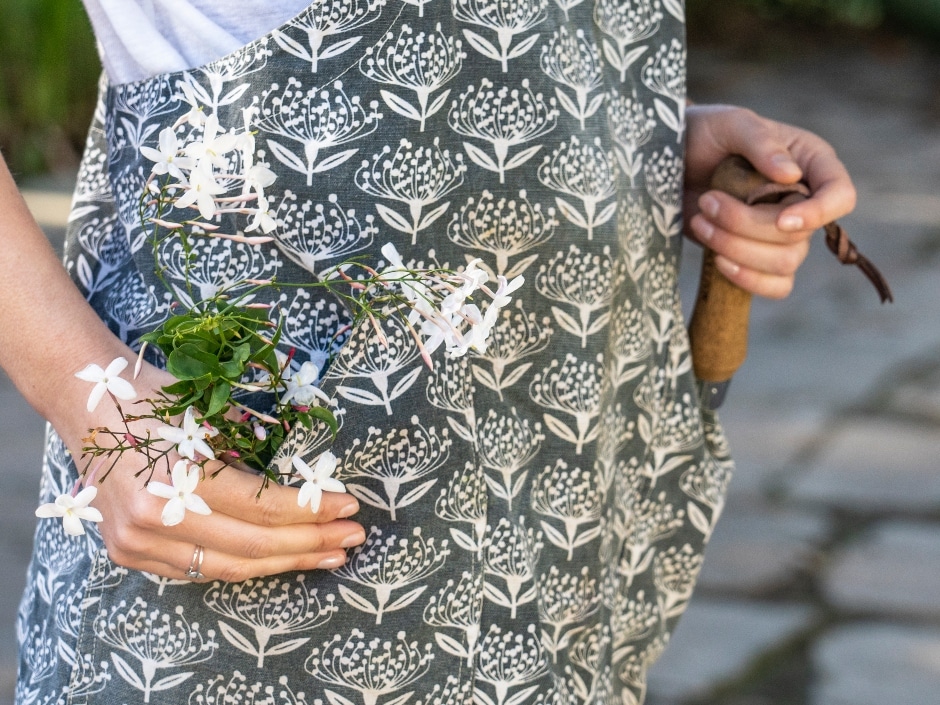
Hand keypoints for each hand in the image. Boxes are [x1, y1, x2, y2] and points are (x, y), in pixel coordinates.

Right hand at [64, 361, 363, 581]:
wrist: (84, 403)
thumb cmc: (157, 397)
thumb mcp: (212, 414)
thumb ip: (254, 453)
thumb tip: (312, 484)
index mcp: (178, 477)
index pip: (263, 510)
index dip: (312, 512)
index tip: (349, 507)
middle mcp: (154, 519)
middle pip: (252, 547)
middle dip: (310, 543)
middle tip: (351, 538)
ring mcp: (136, 542)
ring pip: (227, 569)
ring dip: (284, 563)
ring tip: (327, 555)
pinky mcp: (127, 553)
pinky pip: (197, 570)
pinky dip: (242, 565)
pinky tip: (278, 558)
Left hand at [684, 104, 856, 298]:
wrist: (670, 163)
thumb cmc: (704, 134)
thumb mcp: (730, 123)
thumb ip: (760, 141)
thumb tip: (791, 174)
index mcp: (810, 163)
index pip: (840, 195)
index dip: (818, 214)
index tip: (782, 221)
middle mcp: (804, 200)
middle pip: (800, 236)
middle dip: (746, 225)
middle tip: (706, 202)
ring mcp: (782, 233)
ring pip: (785, 263)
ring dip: (737, 248)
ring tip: (700, 223)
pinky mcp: (759, 257)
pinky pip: (776, 286)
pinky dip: (747, 278)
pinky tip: (717, 259)